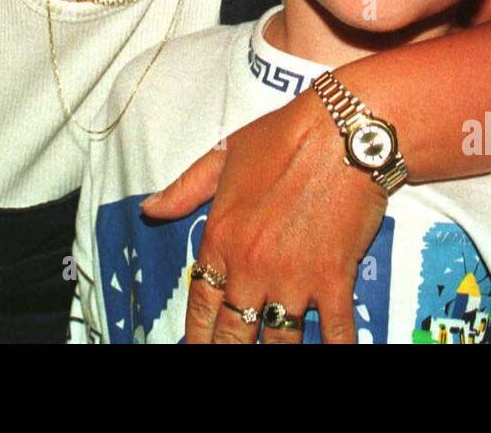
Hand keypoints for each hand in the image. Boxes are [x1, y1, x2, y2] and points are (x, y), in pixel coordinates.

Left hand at [139, 91, 386, 342]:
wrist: (340, 133)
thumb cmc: (283, 137)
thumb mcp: (222, 157)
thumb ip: (184, 189)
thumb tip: (150, 209)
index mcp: (220, 240)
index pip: (201, 305)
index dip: (198, 336)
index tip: (197, 348)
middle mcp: (250, 269)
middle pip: (234, 333)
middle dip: (230, 351)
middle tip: (230, 356)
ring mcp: (292, 279)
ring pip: (279, 341)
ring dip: (277, 353)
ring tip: (273, 357)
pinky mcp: (334, 280)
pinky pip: (334, 331)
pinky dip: (335, 348)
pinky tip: (334, 353)